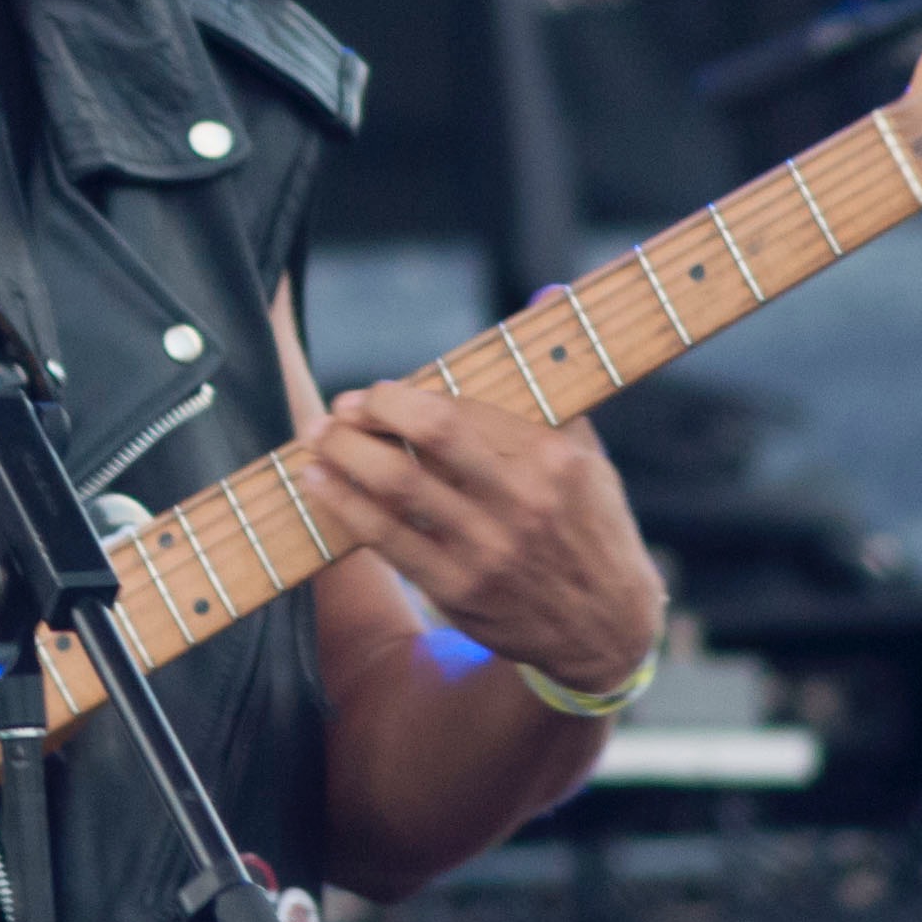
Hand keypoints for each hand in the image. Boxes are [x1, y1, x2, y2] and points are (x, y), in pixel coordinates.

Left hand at [285, 383, 662, 695]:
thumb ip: (556, 380)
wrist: (604, 629)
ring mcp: (487, 550)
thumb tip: (545, 292)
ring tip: (317, 438)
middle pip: (429, 437)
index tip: (379, 392)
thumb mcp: (589, 456)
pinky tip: (319, 483)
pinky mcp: (458, 590)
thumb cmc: (589, 526)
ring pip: (398, 487)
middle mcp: (522, 502)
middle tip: (342, 407)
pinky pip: (386, 539)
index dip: (407, 397)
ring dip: (346, 455)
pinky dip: (344, 505)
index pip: (464, 410)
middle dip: (373, 414)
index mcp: (552, 459)